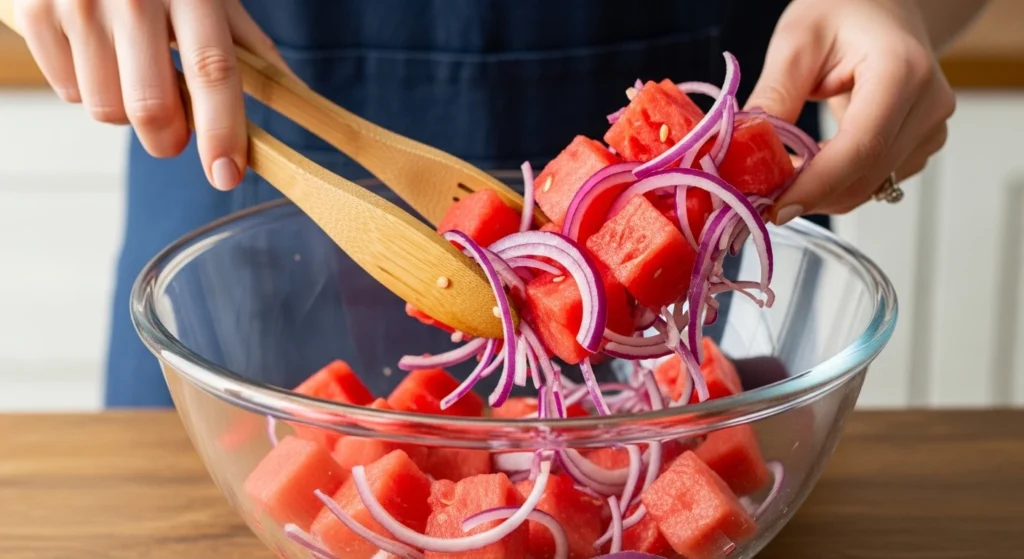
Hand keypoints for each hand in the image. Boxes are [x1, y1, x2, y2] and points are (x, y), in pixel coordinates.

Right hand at [14, 0, 291, 190]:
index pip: (212, 71)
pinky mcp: (32, 12)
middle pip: (151, 107)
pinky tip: (97, 54)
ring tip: (131, 71)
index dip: (221, 130)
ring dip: (126, 110)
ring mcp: (77, 2)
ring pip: (106, 110)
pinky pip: (68, 92)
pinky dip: (87, 88)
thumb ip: (249, 47)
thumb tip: (299, 97)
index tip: (227, 174)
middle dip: (168, 141)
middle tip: (174, 136)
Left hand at [746, 0, 957, 222]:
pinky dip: (837, 184)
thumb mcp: (796, 42)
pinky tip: (811, 167)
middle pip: (866, 174)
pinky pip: (875, 181)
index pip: (861, 146)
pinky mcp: (922, 145)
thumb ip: (774, 95)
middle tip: (758, 197)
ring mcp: (931, 128)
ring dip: (821, 193)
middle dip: (810, 195)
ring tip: (780, 176)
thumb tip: (744, 149)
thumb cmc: (844, 11)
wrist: (885, 7)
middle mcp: (928, 104)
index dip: (817, 185)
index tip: (774, 206)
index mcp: (901, 71)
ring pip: (870, 186)